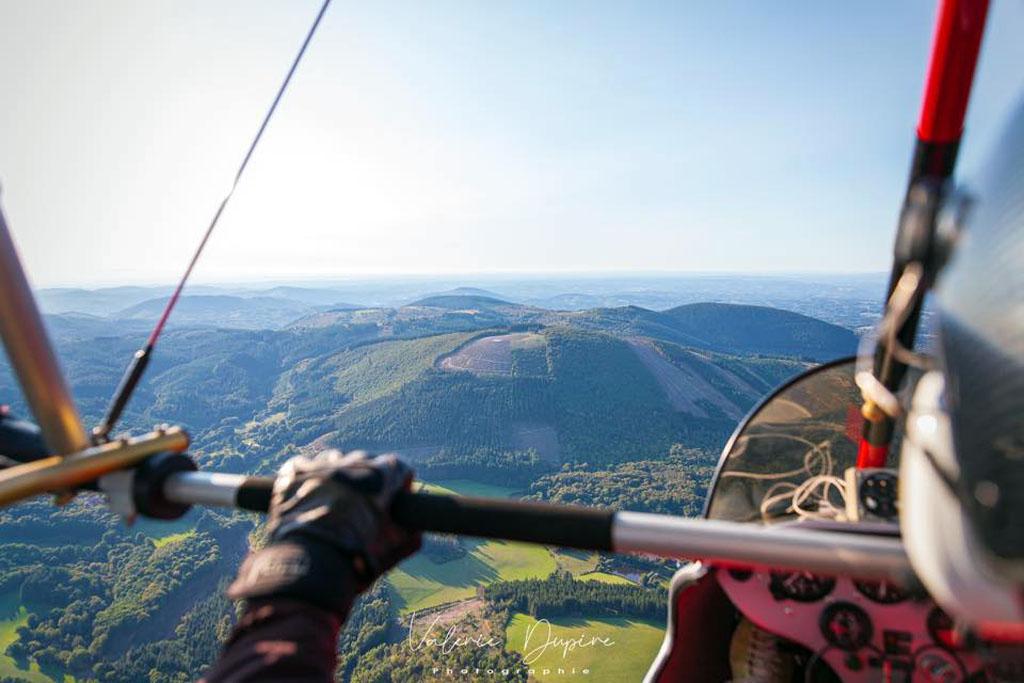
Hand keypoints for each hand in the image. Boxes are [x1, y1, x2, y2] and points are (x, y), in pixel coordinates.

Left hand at [228, 450, 420, 612]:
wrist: (305, 568)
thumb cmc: (353, 563)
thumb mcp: (387, 556)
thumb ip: (407, 543)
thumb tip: (417, 536)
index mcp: (381, 479)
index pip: (398, 467)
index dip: (400, 483)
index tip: (396, 498)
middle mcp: (352, 465)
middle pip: (367, 461)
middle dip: (369, 479)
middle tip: (363, 504)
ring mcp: (321, 467)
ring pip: (335, 460)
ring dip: (339, 474)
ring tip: (334, 499)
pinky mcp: (293, 474)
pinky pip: (303, 466)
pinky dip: (308, 477)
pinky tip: (307, 496)